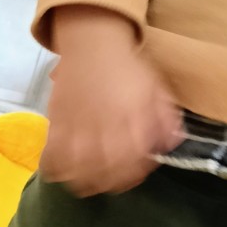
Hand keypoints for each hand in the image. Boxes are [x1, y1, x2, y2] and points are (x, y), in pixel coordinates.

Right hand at [41, 6, 181, 196]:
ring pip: (79, 172)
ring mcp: (78, 128)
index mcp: (134, 120)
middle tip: (116, 178)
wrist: (94, 44)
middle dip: (115, 181)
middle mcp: (106, 128)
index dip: (139, 172)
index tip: (140, 170)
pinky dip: (59, 170)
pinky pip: (53, 159)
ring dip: (87, 181)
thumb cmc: (130, 69)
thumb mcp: (158, 90)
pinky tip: (67, 170)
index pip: (137, 162)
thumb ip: (167, 121)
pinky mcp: (56, 125)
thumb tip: (173, 146)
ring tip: (92, 179)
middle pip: (108, 173)